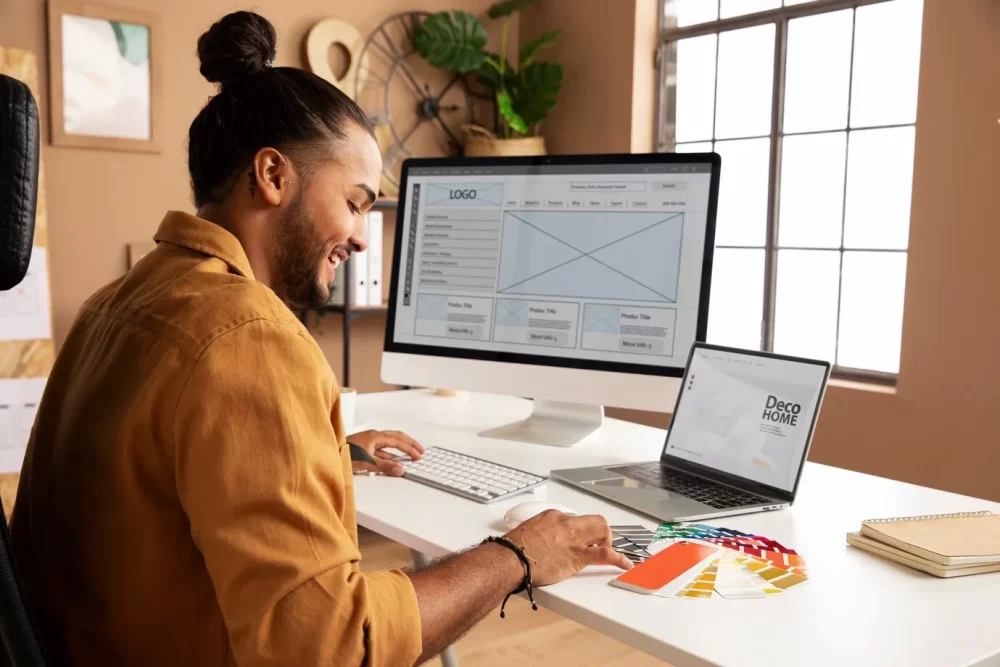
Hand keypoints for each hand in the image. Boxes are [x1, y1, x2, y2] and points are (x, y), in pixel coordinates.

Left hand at [348, 429, 423, 476]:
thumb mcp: (366, 462)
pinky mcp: (364, 447)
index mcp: (375, 436)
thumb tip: (401, 469)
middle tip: (420, 451)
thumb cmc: (343, 454)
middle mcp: (373, 436)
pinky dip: (390, 455)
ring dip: (400, 449)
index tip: (418, 455)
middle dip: (409, 444)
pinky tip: (393, 461)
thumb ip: (385, 466)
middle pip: (396, 437)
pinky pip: (381, 450)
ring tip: (410, 456)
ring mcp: (368, 441)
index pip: (397, 440)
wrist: (327, 454)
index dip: (409, 448)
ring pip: (389, 443)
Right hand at [504, 511, 631, 585]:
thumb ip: (540, 532)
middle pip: (594, 521)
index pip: (575, 519)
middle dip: (600, 532)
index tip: (578, 540)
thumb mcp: (527, 531)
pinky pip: (605, 554)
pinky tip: (625, 564)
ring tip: (607, 552)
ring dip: (608, 542)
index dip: (579, 532)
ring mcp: (574, 538)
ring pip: (603, 531)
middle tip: (596, 544)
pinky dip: (618, 559)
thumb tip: (544, 540)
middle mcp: (566, 523)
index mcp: (553, 515)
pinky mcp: (578, 556)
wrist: (511, 559)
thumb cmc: (514, 548)